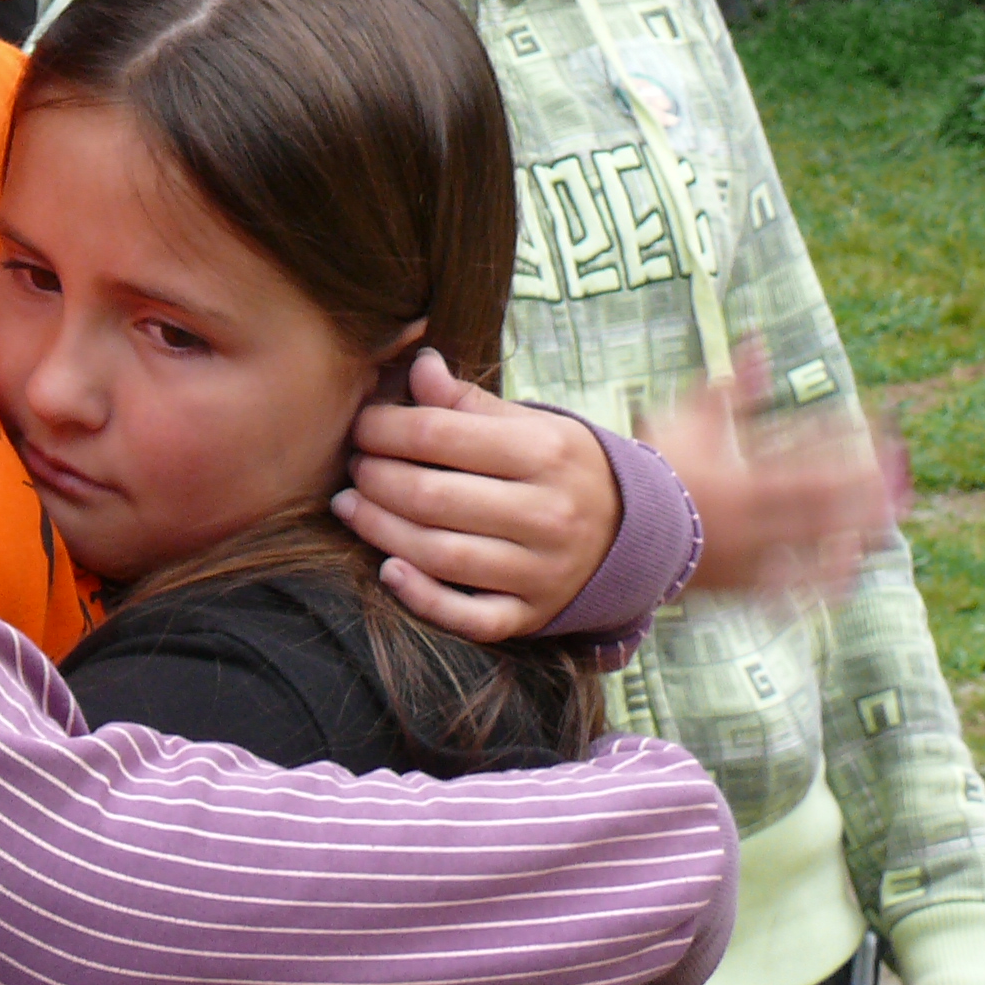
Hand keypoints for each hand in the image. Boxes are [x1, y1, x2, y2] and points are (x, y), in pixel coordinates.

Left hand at [337, 349, 618, 640]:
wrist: (634, 532)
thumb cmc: (562, 465)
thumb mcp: (532, 423)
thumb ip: (470, 401)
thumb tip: (418, 365)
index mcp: (544, 452)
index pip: (440, 434)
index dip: (385, 428)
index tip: (362, 426)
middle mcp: (547, 514)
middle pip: (432, 497)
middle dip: (375, 479)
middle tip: (353, 467)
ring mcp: (542, 571)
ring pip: (441, 556)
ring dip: (380, 531)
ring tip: (350, 506)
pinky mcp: (533, 615)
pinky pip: (471, 618)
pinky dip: (424, 599)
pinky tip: (389, 571)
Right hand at [640, 346, 899, 605]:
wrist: (610, 523)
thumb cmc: (651, 463)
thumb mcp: (690, 418)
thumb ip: (733, 387)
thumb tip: (757, 341)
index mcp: (750, 483)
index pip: (820, 465)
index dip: (854, 448)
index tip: (880, 427)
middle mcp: (759, 526)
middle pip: (832, 513)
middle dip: (871, 494)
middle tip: (902, 476)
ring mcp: (753, 559)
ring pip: (819, 555)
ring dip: (857, 537)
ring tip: (885, 524)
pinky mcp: (741, 585)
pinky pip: (790, 591)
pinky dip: (818, 584)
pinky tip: (845, 578)